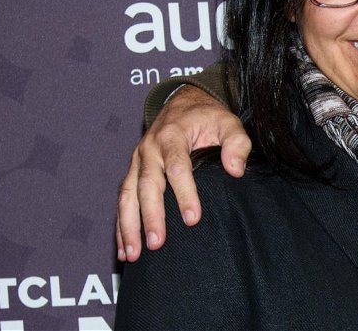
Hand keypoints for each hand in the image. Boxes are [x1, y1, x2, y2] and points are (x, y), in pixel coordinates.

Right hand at [115, 86, 249, 261]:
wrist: (182, 102)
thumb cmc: (208, 116)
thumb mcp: (228, 121)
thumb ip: (236, 143)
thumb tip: (235, 170)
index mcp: (172, 136)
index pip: (177, 168)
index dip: (185, 194)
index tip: (193, 219)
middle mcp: (149, 150)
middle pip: (147, 186)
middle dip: (151, 216)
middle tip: (157, 244)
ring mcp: (137, 161)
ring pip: (127, 196)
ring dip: (129, 226)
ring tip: (133, 254)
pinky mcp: (133, 172)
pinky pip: (123, 200)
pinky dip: (121, 224)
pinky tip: (124, 248)